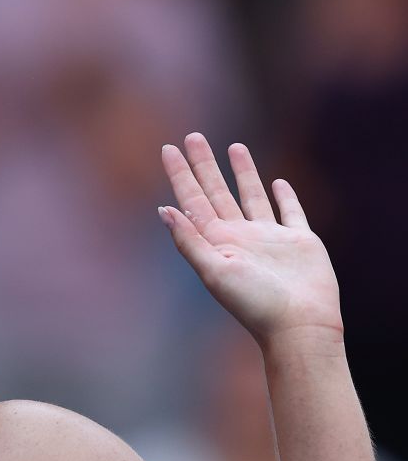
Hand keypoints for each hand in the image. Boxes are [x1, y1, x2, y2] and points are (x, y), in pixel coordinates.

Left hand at [159, 133, 342, 345]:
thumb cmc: (254, 302)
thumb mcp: (213, 271)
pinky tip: (279, 182)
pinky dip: (285, 197)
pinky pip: (291, 212)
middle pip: (216, 191)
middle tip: (193, 136)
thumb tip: (162, 209)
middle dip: (203, 164)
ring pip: (251, 196)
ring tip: (234, 146)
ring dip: (242, 173)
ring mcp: (269, 238)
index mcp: (215, 241)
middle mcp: (239, 236)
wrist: (298, 325)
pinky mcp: (298, 242)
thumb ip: (189, 240)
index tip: (167, 148)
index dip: (179, 174)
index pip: (192, 199)